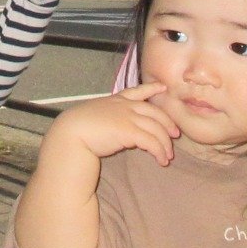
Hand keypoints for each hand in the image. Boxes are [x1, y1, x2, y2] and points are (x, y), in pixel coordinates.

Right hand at [50, 82, 179, 166]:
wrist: (71, 131)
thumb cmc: (76, 126)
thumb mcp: (93, 114)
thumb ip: (106, 116)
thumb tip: (112, 126)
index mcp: (115, 100)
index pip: (137, 90)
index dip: (152, 88)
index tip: (163, 87)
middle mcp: (124, 106)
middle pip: (155, 112)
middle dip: (167, 123)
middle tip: (175, 134)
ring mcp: (128, 117)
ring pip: (156, 129)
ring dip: (165, 144)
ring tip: (167, 157)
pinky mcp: (129, 132)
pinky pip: (152, 142)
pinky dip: (159, 152)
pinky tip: (161, 160)